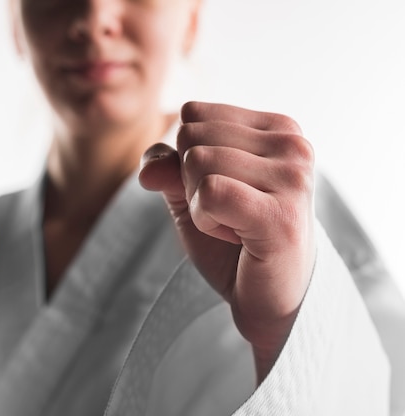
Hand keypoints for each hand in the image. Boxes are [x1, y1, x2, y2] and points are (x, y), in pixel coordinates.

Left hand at [139, 102, 314, 379]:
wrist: (268, 299)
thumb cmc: (234, 242)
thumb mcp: (191, 193)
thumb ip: (167, 167)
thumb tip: (147, 170)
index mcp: (278, 128)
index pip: (193, 114)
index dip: (189, 158)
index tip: (224, 191)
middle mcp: (293, 144)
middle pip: (192, 136)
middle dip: (192, 182)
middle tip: (229, 213)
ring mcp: (293, 178)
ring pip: (197, 162)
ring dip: (200, 206)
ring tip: (236, 226)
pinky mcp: (281, 215)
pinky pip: (209, 193)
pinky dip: (205, 220)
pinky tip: (235, 237)